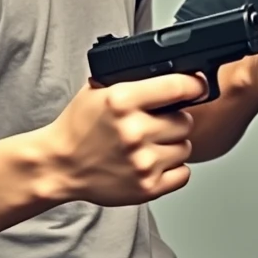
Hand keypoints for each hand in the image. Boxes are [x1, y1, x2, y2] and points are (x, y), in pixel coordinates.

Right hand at [43, 73, 204, 206]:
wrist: (60, 165)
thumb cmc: (79, 127)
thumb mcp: (100, 90)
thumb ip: (134, 79)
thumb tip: (173, 70)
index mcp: (122, 101)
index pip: (179, 87)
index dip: (194, 85)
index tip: (197, 86)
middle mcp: (134, 131)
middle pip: (185, 120)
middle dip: (174, 120)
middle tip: (154, 123)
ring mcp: (142, 162)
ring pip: (186, 147)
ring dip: (173, 145)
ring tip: (149, 144)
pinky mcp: (146, 187)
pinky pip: (183, 173)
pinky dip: (172, 169)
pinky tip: (152, 162)